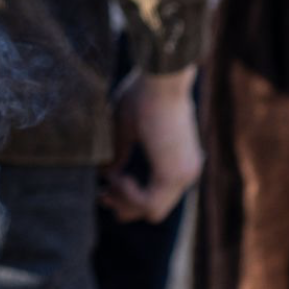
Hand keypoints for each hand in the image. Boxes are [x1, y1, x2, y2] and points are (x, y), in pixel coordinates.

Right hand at [101, 66, 201, 224]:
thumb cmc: (143, 93)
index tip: (106, 190)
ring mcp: (184, 175)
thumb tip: (106, 173)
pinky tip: (118, 176)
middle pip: (153, 210)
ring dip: (124, 199)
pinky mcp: (174, 174)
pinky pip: (149, 204)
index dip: (129, 199)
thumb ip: (120, 153)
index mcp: (178, 161)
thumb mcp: (126, 128)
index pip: (156, 196)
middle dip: (124, 206)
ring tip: (111, 179)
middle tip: (102, 197)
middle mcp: (186, 172)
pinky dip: (129, 195)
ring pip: (151, 211)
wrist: (162, 77)